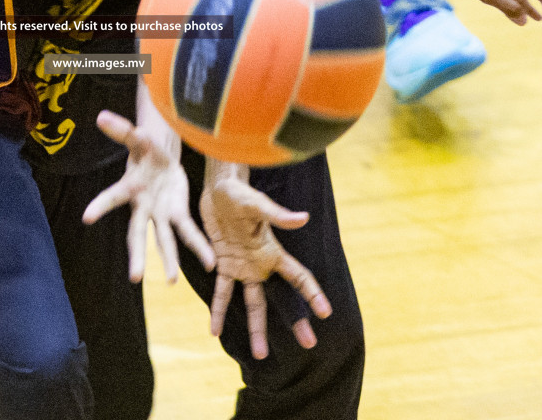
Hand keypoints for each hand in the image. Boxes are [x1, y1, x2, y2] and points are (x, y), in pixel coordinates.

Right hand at [83, 110, 215, 281]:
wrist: (161, 158)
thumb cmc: (145, 150)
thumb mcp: (137, 138)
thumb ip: (123, 130)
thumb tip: (101, 116)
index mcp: (129, 187)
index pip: (112, 197)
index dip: (100, 206)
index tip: (86, 217)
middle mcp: (142, 207)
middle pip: (138, 233)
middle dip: (138, 254)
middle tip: (135, 278)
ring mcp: (160, 213)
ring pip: (163, 240)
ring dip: (168, 259)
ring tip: (171, 280)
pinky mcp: (178, 213)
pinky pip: (188, 231)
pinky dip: (199, 246)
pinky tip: (210, 263)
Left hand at [201, 173, 331, 359]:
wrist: (218, 187)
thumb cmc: (241, 193)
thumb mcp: (258, 205)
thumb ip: (278, 216)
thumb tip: (303, 218)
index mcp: (273, 252)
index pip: (299, 277)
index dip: (313, 294)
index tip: (326, 313)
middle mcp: (260, 263)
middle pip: (279, 298)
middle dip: (293, 321)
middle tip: (308, 344)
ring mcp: (242, 266)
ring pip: (251, 303)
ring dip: (255, 327)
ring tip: (259, 354)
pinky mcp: (222, 263)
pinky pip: (221, 291)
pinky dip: (218, 310)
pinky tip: (214, 330)